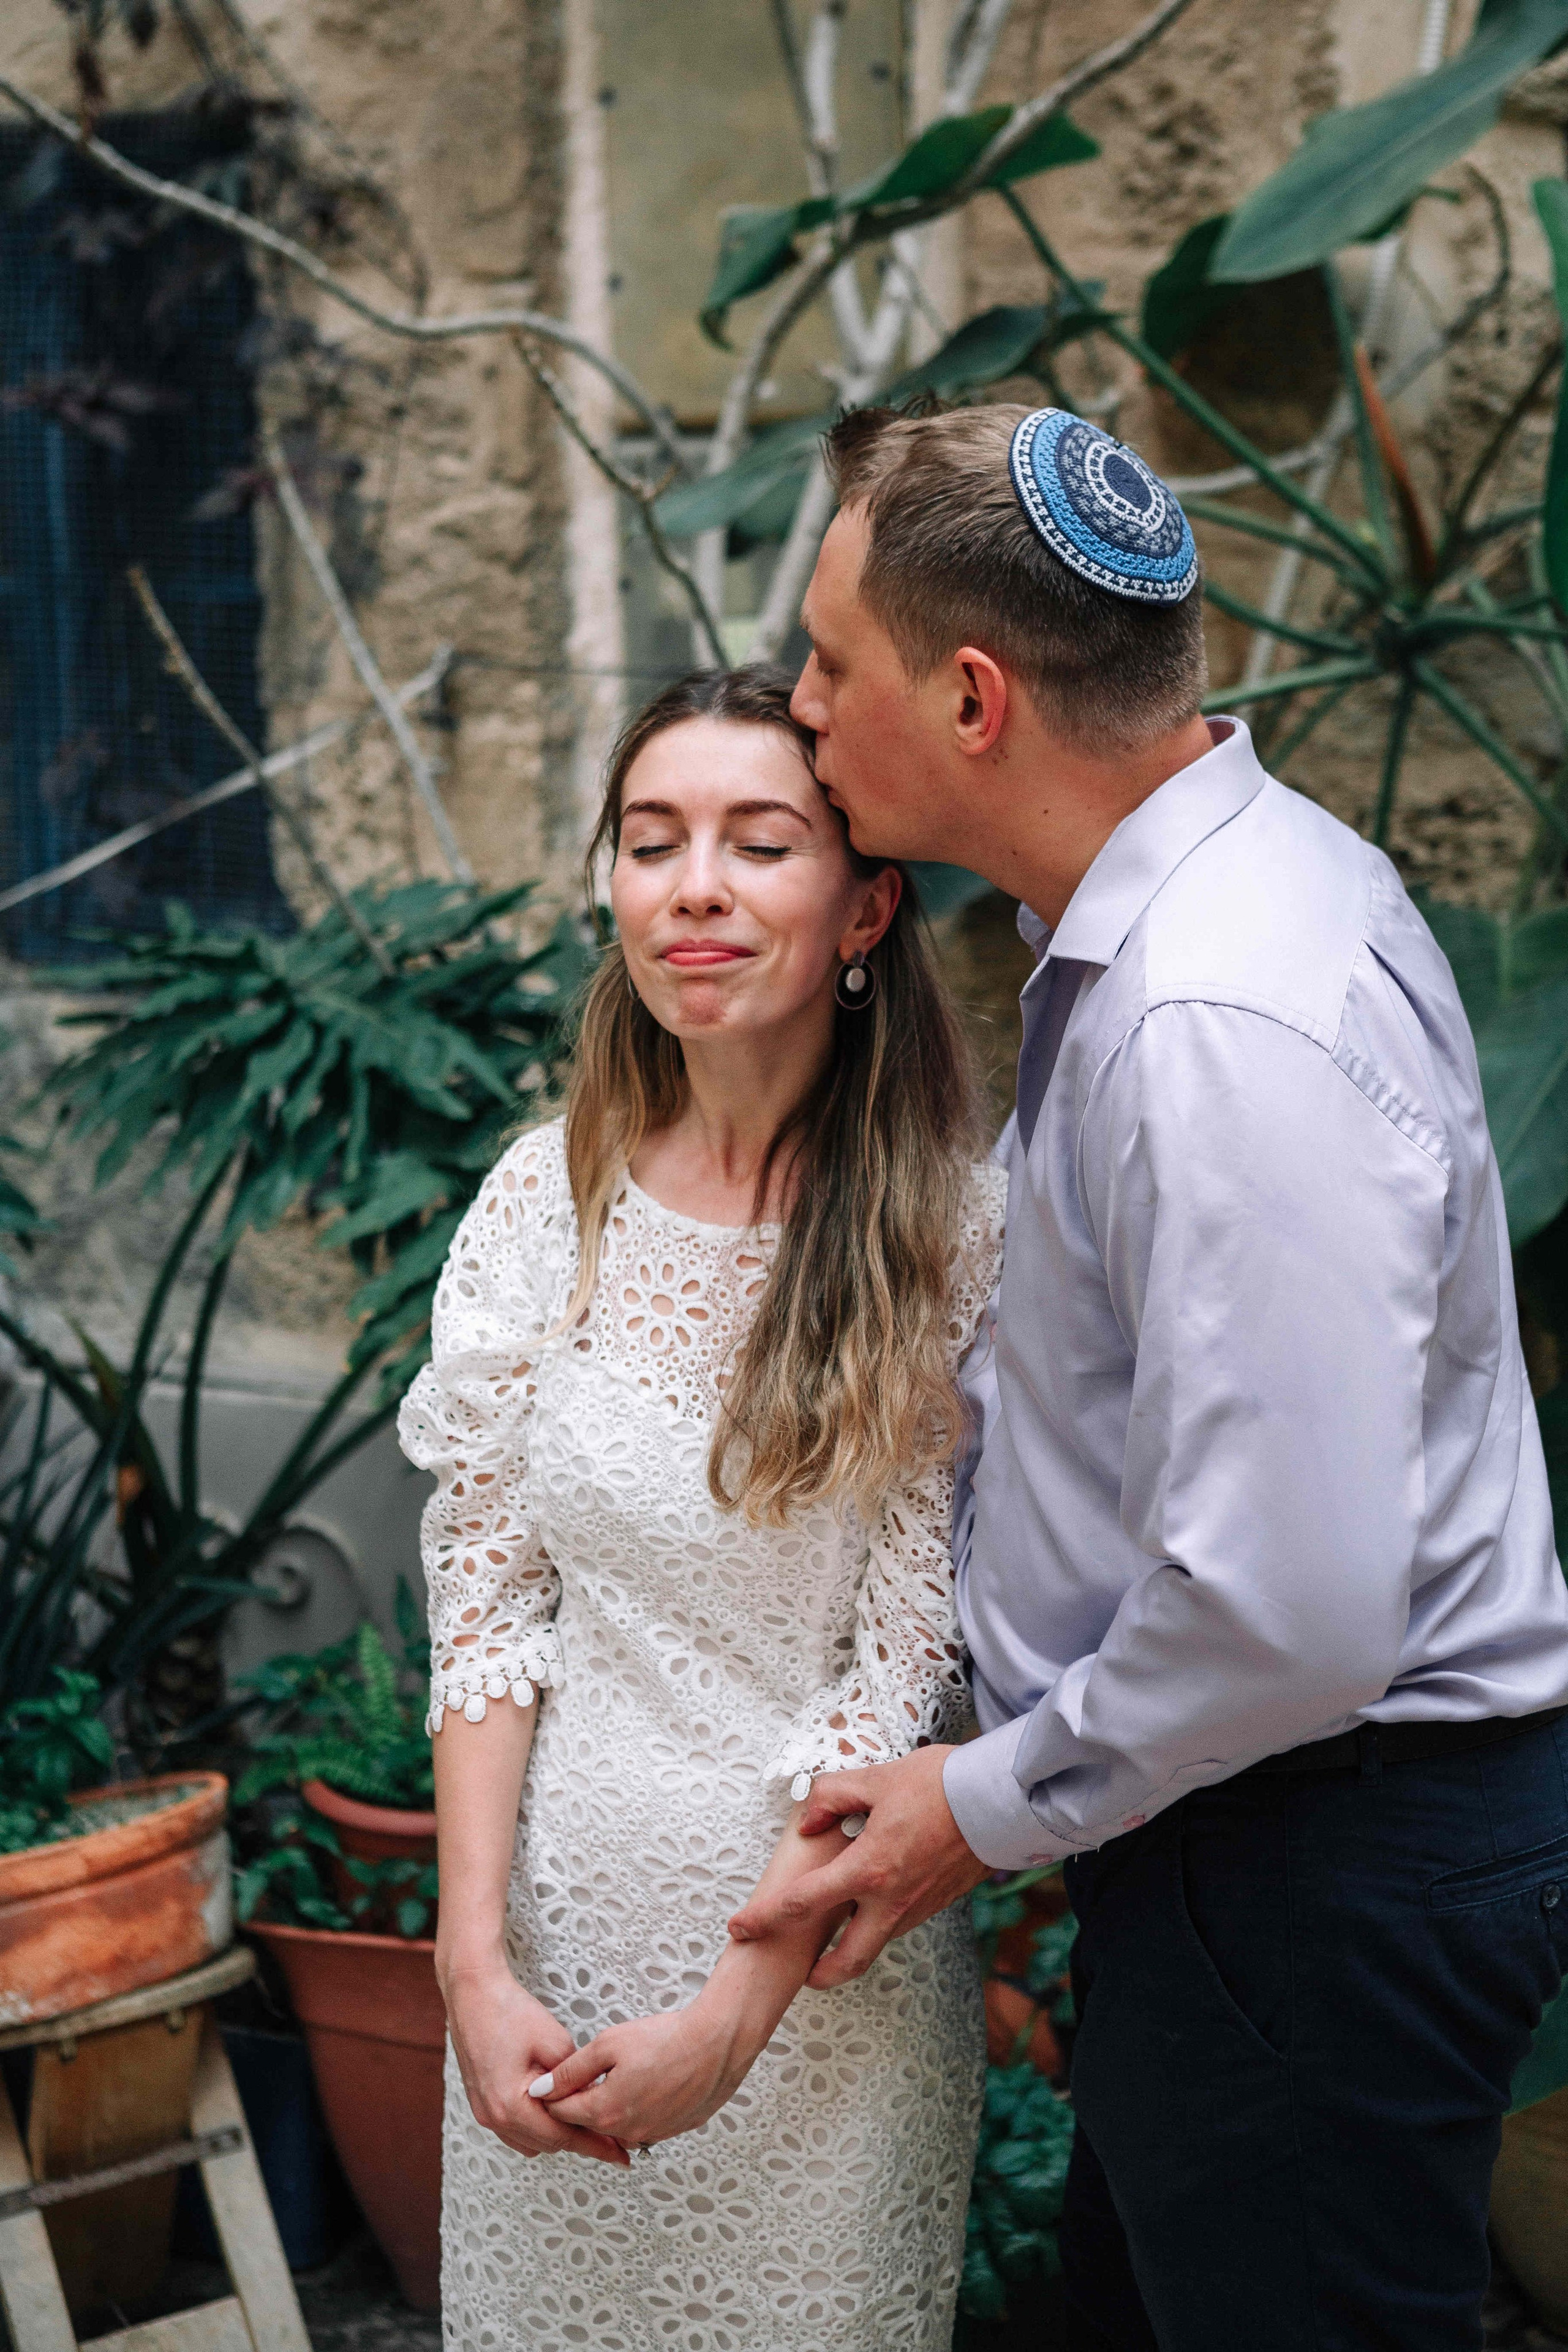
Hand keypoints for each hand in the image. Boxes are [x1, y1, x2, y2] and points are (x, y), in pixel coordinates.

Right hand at [440, 1951, 629, 2166]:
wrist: (473, 1994)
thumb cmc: (511, 2012)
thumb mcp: (555, 2041)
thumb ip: (577, 2079)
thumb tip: (595, 2098)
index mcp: (511, 2106)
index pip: (562, 2138)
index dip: (595, 2146)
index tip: (620, 2155)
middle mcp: (494, 2117)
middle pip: (546, 2144)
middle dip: (579, 2141)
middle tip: (611, 2138)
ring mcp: (484, 2113)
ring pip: (530, 2141)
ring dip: (557, 2136)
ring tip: (587, 2123)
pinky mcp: (482, 2103)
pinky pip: (515, 2130)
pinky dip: (538, 2127)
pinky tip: (557, 2112)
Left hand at [531, 1996, 753, 2148]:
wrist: (717, 2042)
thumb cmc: (666, 2038)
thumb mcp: (608, 2044)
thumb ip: (570, 2070)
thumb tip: (540, 2090)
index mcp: (605, 2112)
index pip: (561, 2114)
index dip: (554, 2094)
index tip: (555, 2078)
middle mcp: (627, 2132)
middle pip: (588, 2124)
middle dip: (581, 2102)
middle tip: (591, 2072)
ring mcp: (652, 2135)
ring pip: (616, 2127)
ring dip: (611, 2108)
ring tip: (624, 2074)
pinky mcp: (673, 2130)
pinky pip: (644, 2127)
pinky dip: (638, 2110)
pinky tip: (648, 2084)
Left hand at [726, 1745, 988, 1986]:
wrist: (1001, 1801)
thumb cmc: (940, 1785)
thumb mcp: (876, 1778)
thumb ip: (832, 1798)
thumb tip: (807, 1823)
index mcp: (868, 1871)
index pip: (800, 1904)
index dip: (763, 1919)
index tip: (739, 1927)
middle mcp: (891, 1901)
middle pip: (847, 1961)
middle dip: (819, 1975)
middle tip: (801, 1971)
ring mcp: (917, 1907)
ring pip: (876, 1942)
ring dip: (851, 1945)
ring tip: (833, 1928)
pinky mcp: (938, 1903)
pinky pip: (899, 1922)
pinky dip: (878, 1922)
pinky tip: (874, 1898)